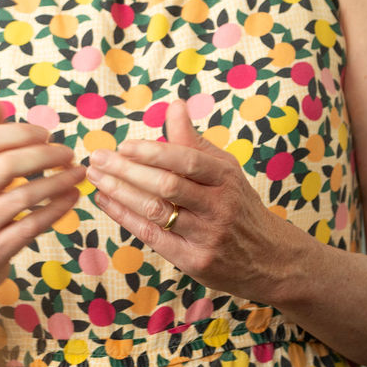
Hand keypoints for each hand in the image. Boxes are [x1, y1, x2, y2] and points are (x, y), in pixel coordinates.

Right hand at [0, 99, 84, 305]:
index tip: (46, 133)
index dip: (19, 132)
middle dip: (44, 156)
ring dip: (57, 183)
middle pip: (6, 165)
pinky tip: (72, 199)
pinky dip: (56, 210)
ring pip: (23, 197)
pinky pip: (31, 227)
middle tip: (68, 154)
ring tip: (79, 174)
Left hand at [86, 99, 291, 303]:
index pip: (186, 160)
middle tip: (97, 158)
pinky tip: (106, 202)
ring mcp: (207, 236)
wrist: (270, 259)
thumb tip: (175, 104)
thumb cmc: (237, 205)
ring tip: (95, 178)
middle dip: (126, 170)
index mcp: (225, 177)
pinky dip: (125, 217)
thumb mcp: (224, 170)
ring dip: (120, 193)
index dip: (152, 152)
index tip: (123, 145)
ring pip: (156, 212)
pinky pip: (153, 236)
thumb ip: (193, 140)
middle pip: (167, 185)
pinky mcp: (195, 261)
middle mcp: (219, 206)